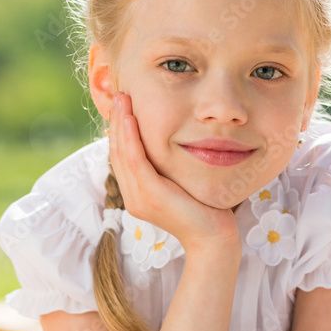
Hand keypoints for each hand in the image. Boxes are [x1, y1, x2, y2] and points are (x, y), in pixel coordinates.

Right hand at [109, 91, 240, 253]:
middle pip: (116, 151)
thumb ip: (169, 167)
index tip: (122, 104)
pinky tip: (130, 118)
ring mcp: (139, 198)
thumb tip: (171, 142)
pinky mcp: (151, 196)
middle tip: (119, 93)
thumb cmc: (204, 210)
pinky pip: (135, 161)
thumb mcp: (181, 183)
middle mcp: (133, 197)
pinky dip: (130, 138)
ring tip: (122, 98)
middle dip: (116, 120)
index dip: (119, 129)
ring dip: (119, 123)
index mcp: (137, 194)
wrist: (214, 238)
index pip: (121, 156)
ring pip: (121, 153)